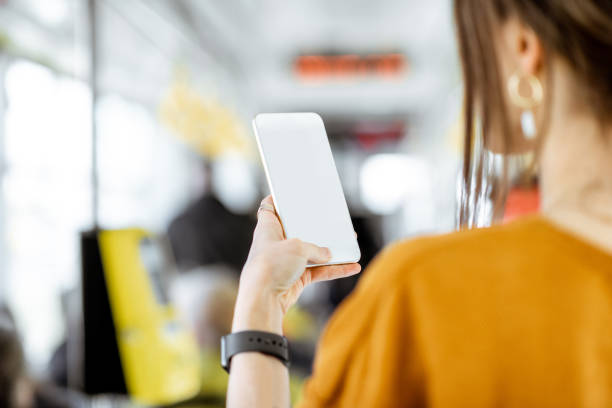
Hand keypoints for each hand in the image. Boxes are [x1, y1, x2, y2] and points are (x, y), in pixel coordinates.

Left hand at [233, 195, 360, 333]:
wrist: (264, 299)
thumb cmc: (271, 266)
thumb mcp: (297, 247)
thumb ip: (315, 248)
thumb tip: (327, 254)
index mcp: (269, 228)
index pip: (269, 209)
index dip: (278, 200)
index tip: (289, 194)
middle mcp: (277, 244)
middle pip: (298, 230)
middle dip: (316, 227)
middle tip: (331, 219)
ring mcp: (287, 262)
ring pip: (312, 252)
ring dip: (331, 250)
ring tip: (349, 243)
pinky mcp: (296, 278)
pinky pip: (319, 271)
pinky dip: (335, 270)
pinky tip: (352, 267)